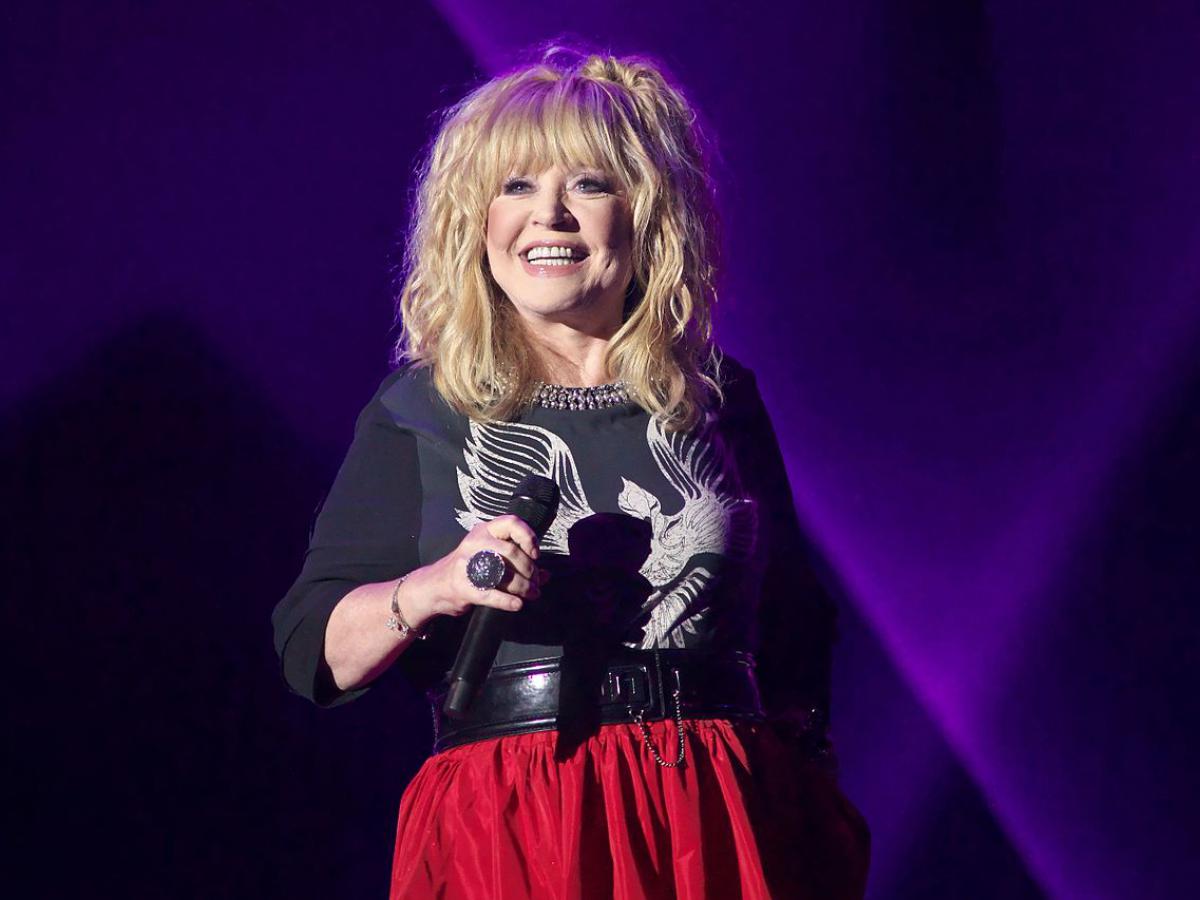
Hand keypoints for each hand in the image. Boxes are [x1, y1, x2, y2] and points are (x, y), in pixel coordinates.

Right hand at [405, 516, 548, 623]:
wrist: (433, 587)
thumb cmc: (466, 569)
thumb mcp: (490, 557)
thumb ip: (518, 563)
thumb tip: (546, 575)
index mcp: (483, 531)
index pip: (511, 522)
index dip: (528, 537)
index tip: (536, 553)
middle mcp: (475, 544)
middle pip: (511, 551)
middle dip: (529, 569)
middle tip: (535, 581)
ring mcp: (466, 565)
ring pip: (503, 574)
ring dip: (523, 587)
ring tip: (532, 594)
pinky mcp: (463, 587)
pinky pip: (491, 594)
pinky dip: (507, 601)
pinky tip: (517, 604)